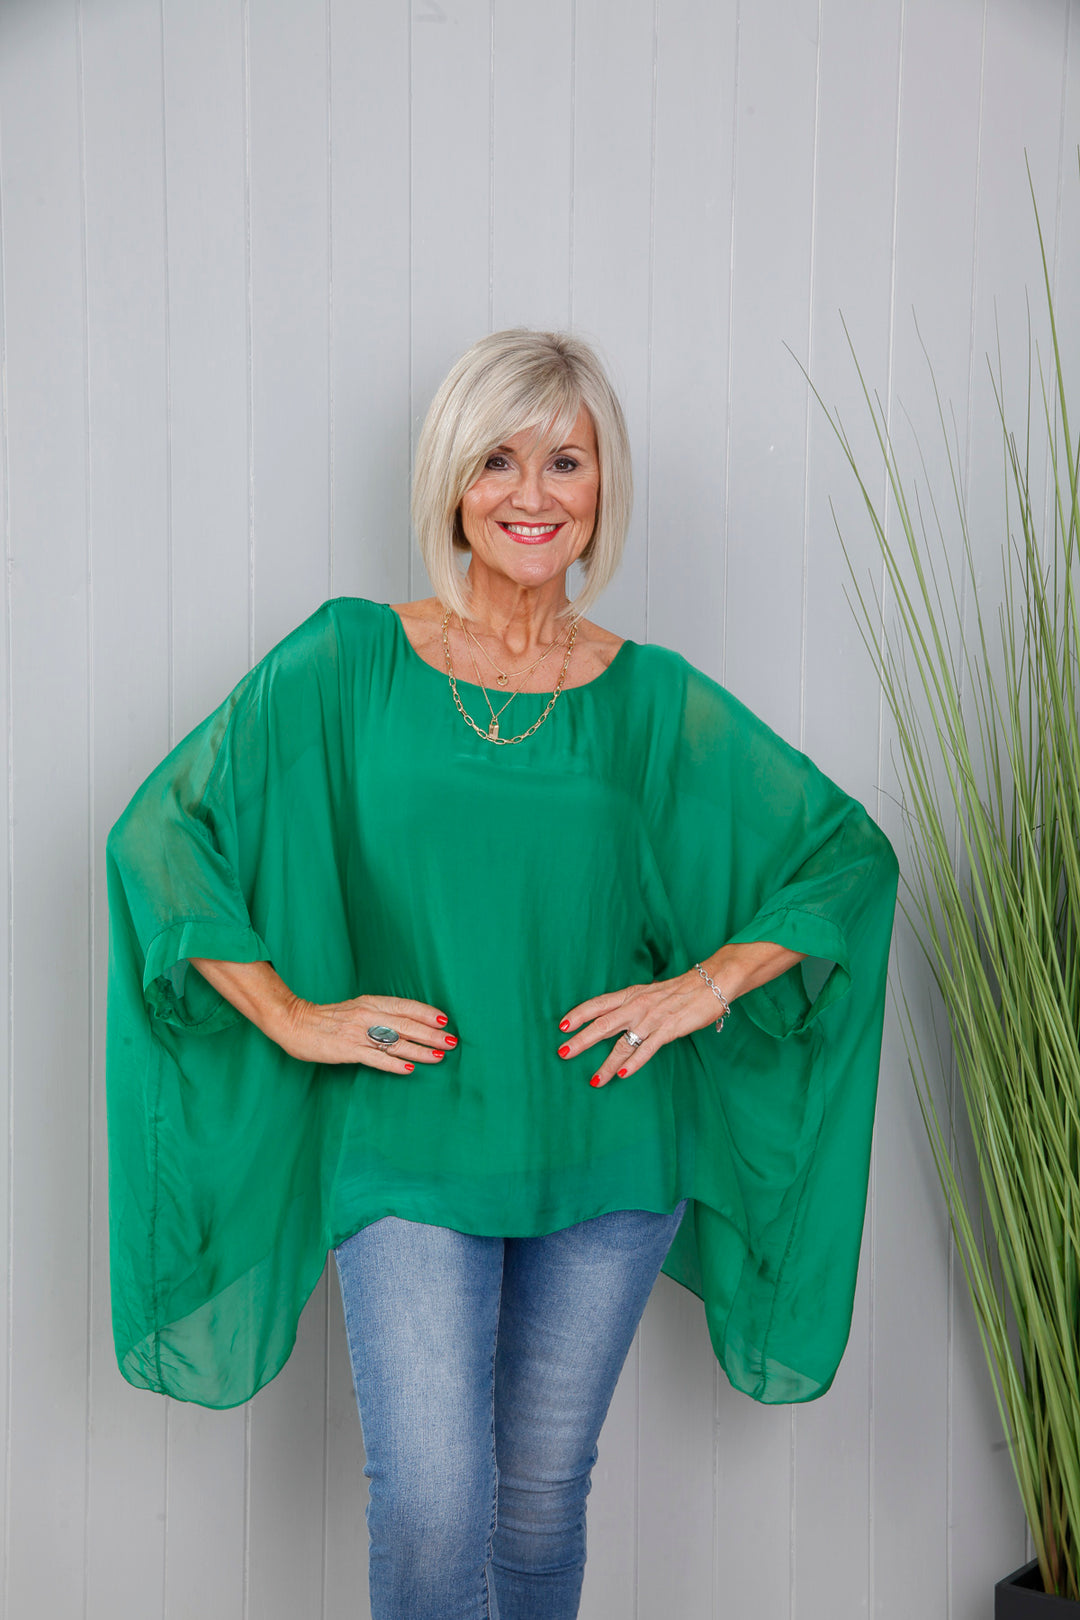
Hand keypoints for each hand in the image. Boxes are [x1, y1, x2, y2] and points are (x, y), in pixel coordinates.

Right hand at [275, 993, 456, 1072]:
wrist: (294, 1023)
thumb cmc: (328, 1018)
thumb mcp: (357, 1008)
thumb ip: (379, 1014)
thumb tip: (407, 1023)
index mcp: (370, 1002)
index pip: (405, 1006)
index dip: (426, 1013)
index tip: (445, 1020)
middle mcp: (367, 1015)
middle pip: (406, 1024)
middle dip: (431, 1034)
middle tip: (452, 1041)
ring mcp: (357, 1033)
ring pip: (395, 1042)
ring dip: (420, 1050)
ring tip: (439, 1056)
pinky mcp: (347, 1050)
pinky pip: (375, 1058)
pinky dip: (393, 1064)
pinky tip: (409, 1069)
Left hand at [557, 970, 722, 1087]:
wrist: (711, 982)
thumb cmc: (680, 989)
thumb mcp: (650, 992)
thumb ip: (632, 1003)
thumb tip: (616, 1014)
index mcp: (631, 995)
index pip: (598, 1004)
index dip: (579, 1014)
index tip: (561, 1025)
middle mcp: (637, 1006)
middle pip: (602, 1024)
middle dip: (581, 1040)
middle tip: (563, 1052)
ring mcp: (652, 1019)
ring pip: (623, 1043)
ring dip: (607, 1063)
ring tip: (594, 1080)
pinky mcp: (668, 1030)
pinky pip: (647, 1049)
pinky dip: (634, 1063)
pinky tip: (623, 1075)